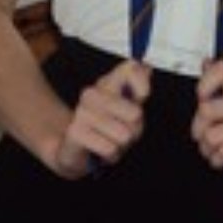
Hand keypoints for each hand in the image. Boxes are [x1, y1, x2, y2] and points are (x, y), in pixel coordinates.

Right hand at [54, 59, 150, 177]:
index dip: (142, 84)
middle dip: (135, 129)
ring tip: (111, 140)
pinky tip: (101, 150)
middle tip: (124, 130)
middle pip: (135, 113)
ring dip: (122, 144)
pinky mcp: (74, 132)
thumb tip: (147, 68)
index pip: (130, 69)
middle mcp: (92, 93)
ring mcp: (81, 112)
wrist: (76, 151)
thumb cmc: (106, 128)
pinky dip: (111, 154)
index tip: (142, 96)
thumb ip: (138, 88)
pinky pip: (110, 148)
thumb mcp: (129, 109)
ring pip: (124, 134)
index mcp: (107, 83)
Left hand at [191, 59, 222, 193]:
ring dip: (208, 148)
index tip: (202, 97)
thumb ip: (213, 88)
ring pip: (211, 135)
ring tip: (218, 148)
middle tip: (206, 135)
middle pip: (206, 109)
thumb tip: (207, 61)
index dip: (205, 83)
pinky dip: (218, 160)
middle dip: (198, 129)